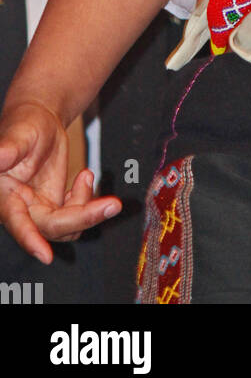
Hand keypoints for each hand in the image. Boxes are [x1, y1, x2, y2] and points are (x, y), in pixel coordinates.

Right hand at [0, 102, 120, 262]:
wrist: (40, 121)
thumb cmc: (25, 124)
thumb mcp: (20, 132)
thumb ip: (9, 148)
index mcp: (5, 195)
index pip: (17, 222)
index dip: (30, 240)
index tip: (45, 256)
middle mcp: (20, 209)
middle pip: (51, 226)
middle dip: (83, 217)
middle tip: (112, 204)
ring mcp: (37, 210)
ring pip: (66, 227)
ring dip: (86, 209)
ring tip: (85, 175)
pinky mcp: (53, 208)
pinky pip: (74, 218)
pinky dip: (86, 202)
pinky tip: (84, 178)